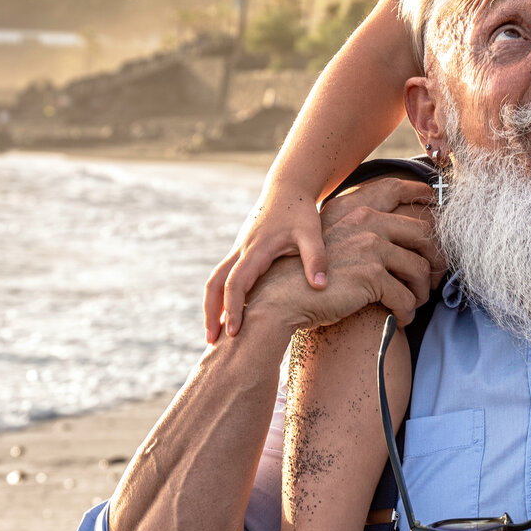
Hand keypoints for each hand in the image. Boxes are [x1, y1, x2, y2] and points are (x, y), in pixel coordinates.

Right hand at [204, 183, 327, 342]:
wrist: (288, 188)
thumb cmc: (301, 211)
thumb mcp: (312, 232)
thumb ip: (316, 257)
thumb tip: (319, 286)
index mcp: (256, 249)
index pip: (236, 283)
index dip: (233, 308)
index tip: (232, 333)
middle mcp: (241, 251)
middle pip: (214, 284)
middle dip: (210, 313)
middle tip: (211, 342)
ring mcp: (238, 250)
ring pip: (215, 280)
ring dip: (212, 306)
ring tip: (214, 334)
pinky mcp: (242, 251)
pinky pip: (225, 276)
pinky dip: (221, 296)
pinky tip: (229, 314)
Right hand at [246, 177, 439, 334]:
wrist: (279, 297)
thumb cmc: (306, 274)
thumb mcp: (332, 240)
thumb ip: (359, 230)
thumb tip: (394, 239)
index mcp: (358, 209)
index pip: (402, 196)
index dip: (426, 208)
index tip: (438, 226)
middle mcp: (367, 221)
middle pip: (423, 235)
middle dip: (435, 261)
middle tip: (432, 280)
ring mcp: (371, 246)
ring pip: (419, 269)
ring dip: (420, 292)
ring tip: (414, 304)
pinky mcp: (372, 275)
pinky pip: (406, 296)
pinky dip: (406, 311)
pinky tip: (399, 318)